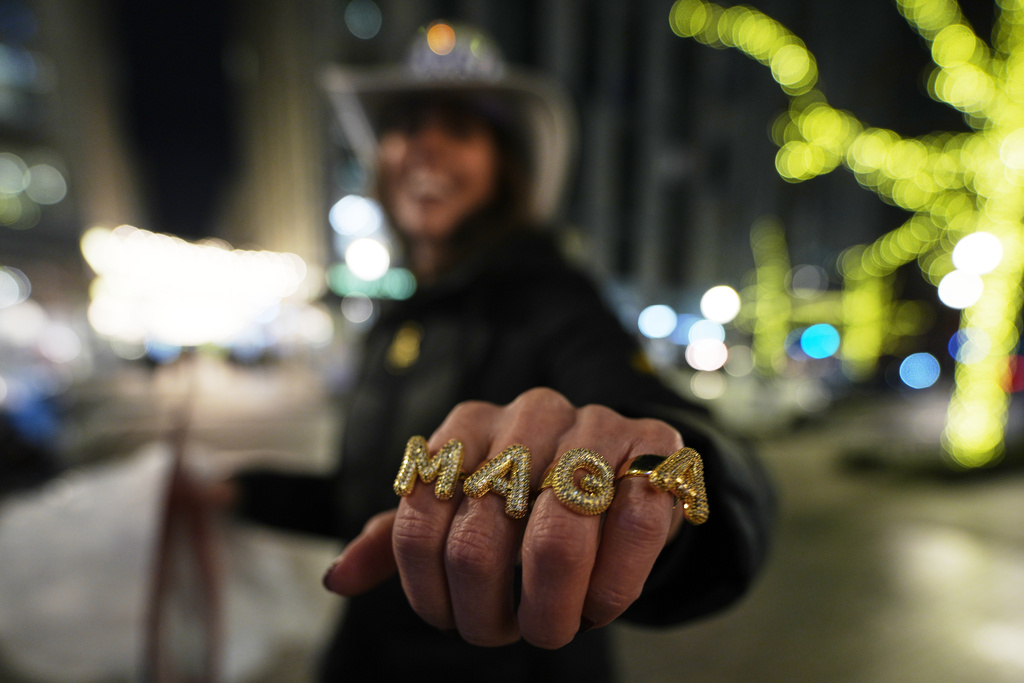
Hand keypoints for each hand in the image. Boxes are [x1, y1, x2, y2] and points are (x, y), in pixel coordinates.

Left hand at [322, 387, 686, 648]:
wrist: (626, 467)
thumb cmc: (530, 497)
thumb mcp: (462, 510)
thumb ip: (403, 538)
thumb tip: (337, 578)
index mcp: (469, 424)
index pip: (418, 520)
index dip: (426, 592)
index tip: (448, 619)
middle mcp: (528, 415)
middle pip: (479, 540)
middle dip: (484, 614)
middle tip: (501, 633)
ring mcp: (596, 428)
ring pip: (555, 541)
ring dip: (548, 613)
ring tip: (549, 630)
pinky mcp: (656, 454)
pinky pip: (629, 534)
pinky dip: (610, 591)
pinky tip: (598, 607)